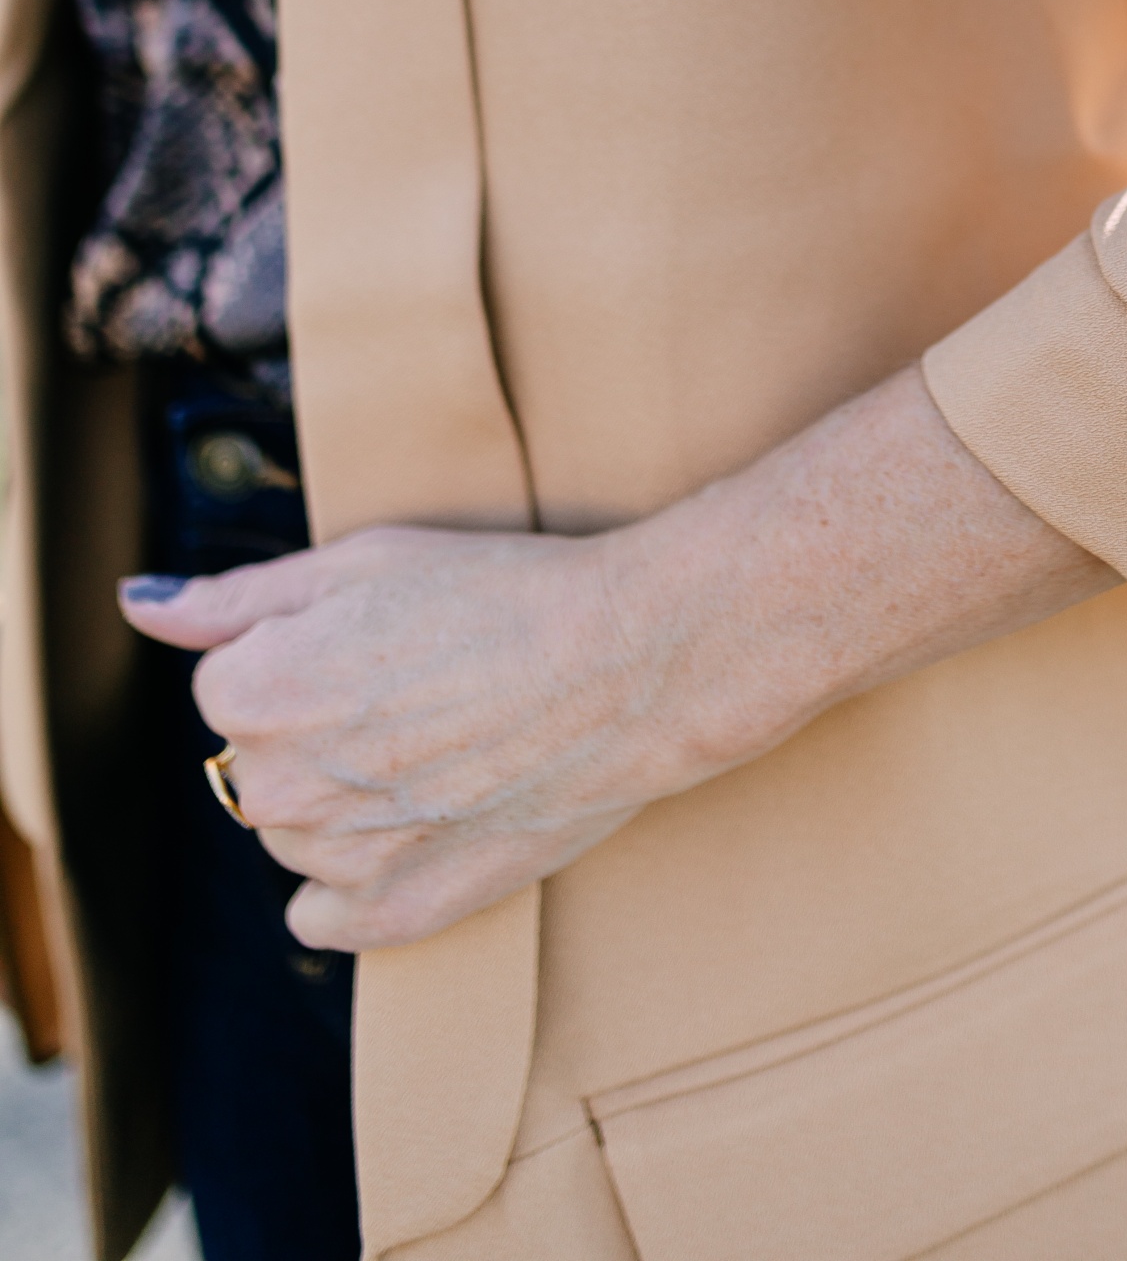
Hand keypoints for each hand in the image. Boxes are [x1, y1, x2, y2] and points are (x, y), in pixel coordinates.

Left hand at [120, 368, 1113, 951]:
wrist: (633, 661)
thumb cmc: (506, 591)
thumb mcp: (365, 558)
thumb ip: (237, 596)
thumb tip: (142, 605)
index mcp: (265, 689)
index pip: (225, 683)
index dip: (297, 648)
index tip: (372, 633)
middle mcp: (289, 785)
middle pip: (252, 760)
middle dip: (308, 721)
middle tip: (407, 681)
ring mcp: (346, 859)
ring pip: (289, 831)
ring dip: (333, 792)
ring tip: (429, 736)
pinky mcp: (404, 909)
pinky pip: (322, 918)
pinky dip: (345, 885)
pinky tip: (408, 820)